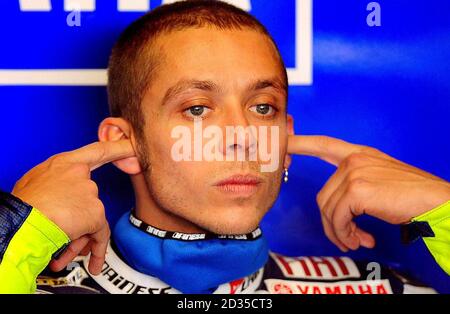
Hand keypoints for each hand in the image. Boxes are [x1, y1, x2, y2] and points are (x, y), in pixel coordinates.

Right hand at [12, 140, 135, 273]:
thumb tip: (60, 191)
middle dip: (79, 217)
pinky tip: (93, 262)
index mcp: (65, 163)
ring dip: (79, 234)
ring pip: (92, 217)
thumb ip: (56, 181)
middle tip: (63, 229)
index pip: (98, 151)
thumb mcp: (35, 182)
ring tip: (61, 245)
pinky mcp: (95, 211)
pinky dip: (97, 248)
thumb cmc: (22, 206)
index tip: (133, 145)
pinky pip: (99, 233)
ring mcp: (90, 192)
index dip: (117, 148)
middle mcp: (81, 174)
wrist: (20, 222)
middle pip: (90, 197)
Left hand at [288, 135, 449, 251]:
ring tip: (355, 241)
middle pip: (324, 195)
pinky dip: (344, 234)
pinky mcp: (356, 189)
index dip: (302, 143)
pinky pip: (337, 218)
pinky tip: (359, 240)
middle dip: (332, 222)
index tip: (285, 142)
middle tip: (347, 238)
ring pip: (328, 209)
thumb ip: (356, 186)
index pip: (324, 144)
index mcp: (360, 154)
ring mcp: (354, 172)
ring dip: (339, 232)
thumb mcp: (380, 181)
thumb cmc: (411, 195)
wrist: (435, 201)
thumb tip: (336, 212)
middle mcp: (354, 159)